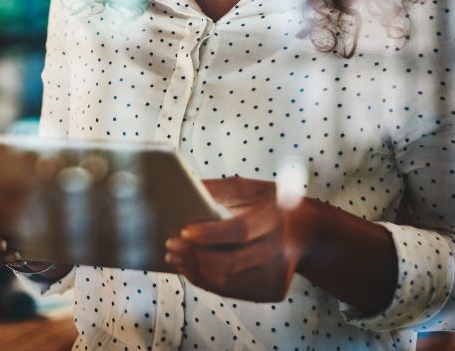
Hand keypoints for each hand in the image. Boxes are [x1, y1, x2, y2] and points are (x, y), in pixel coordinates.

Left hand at [165, 177, 312, 301]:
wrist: (309, 233)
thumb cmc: (274, 205)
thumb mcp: (253, 188)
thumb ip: (220, 188)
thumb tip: (186, 189)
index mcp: (275, 219)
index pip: (238, 231)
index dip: (209, 233)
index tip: (182, 230)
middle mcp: (279, 251)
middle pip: (230, 263)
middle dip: (195, 257)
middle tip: (171, 246)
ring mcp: (278, 276)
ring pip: (228, 282)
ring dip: (196, 272)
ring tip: (175, 258)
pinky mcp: (273, 291)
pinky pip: (233, 291)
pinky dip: (207, 282)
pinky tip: (192, 269)